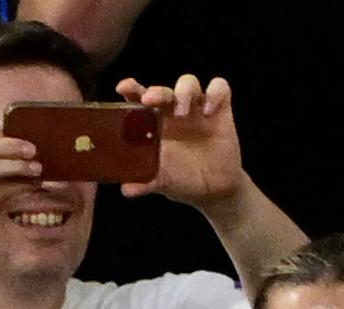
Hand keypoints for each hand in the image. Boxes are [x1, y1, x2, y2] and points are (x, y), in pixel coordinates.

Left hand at [118, 74, 243, 208]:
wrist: (213, 190)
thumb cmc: (181, 179)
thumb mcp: (161, 181)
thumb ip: (144, 183)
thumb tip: (126, 190)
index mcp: (153, 123)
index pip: (138, 98)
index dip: (130, 88)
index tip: (123, 88)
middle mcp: (172, 111)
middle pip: (162, 90)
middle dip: (156, 91)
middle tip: (150, 100)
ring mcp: (196, 108)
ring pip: (189, 83)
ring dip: (183, 92)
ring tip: (182, 113)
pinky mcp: (220, 110)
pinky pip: (220, 88)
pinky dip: (215, 94)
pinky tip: (209, 111)